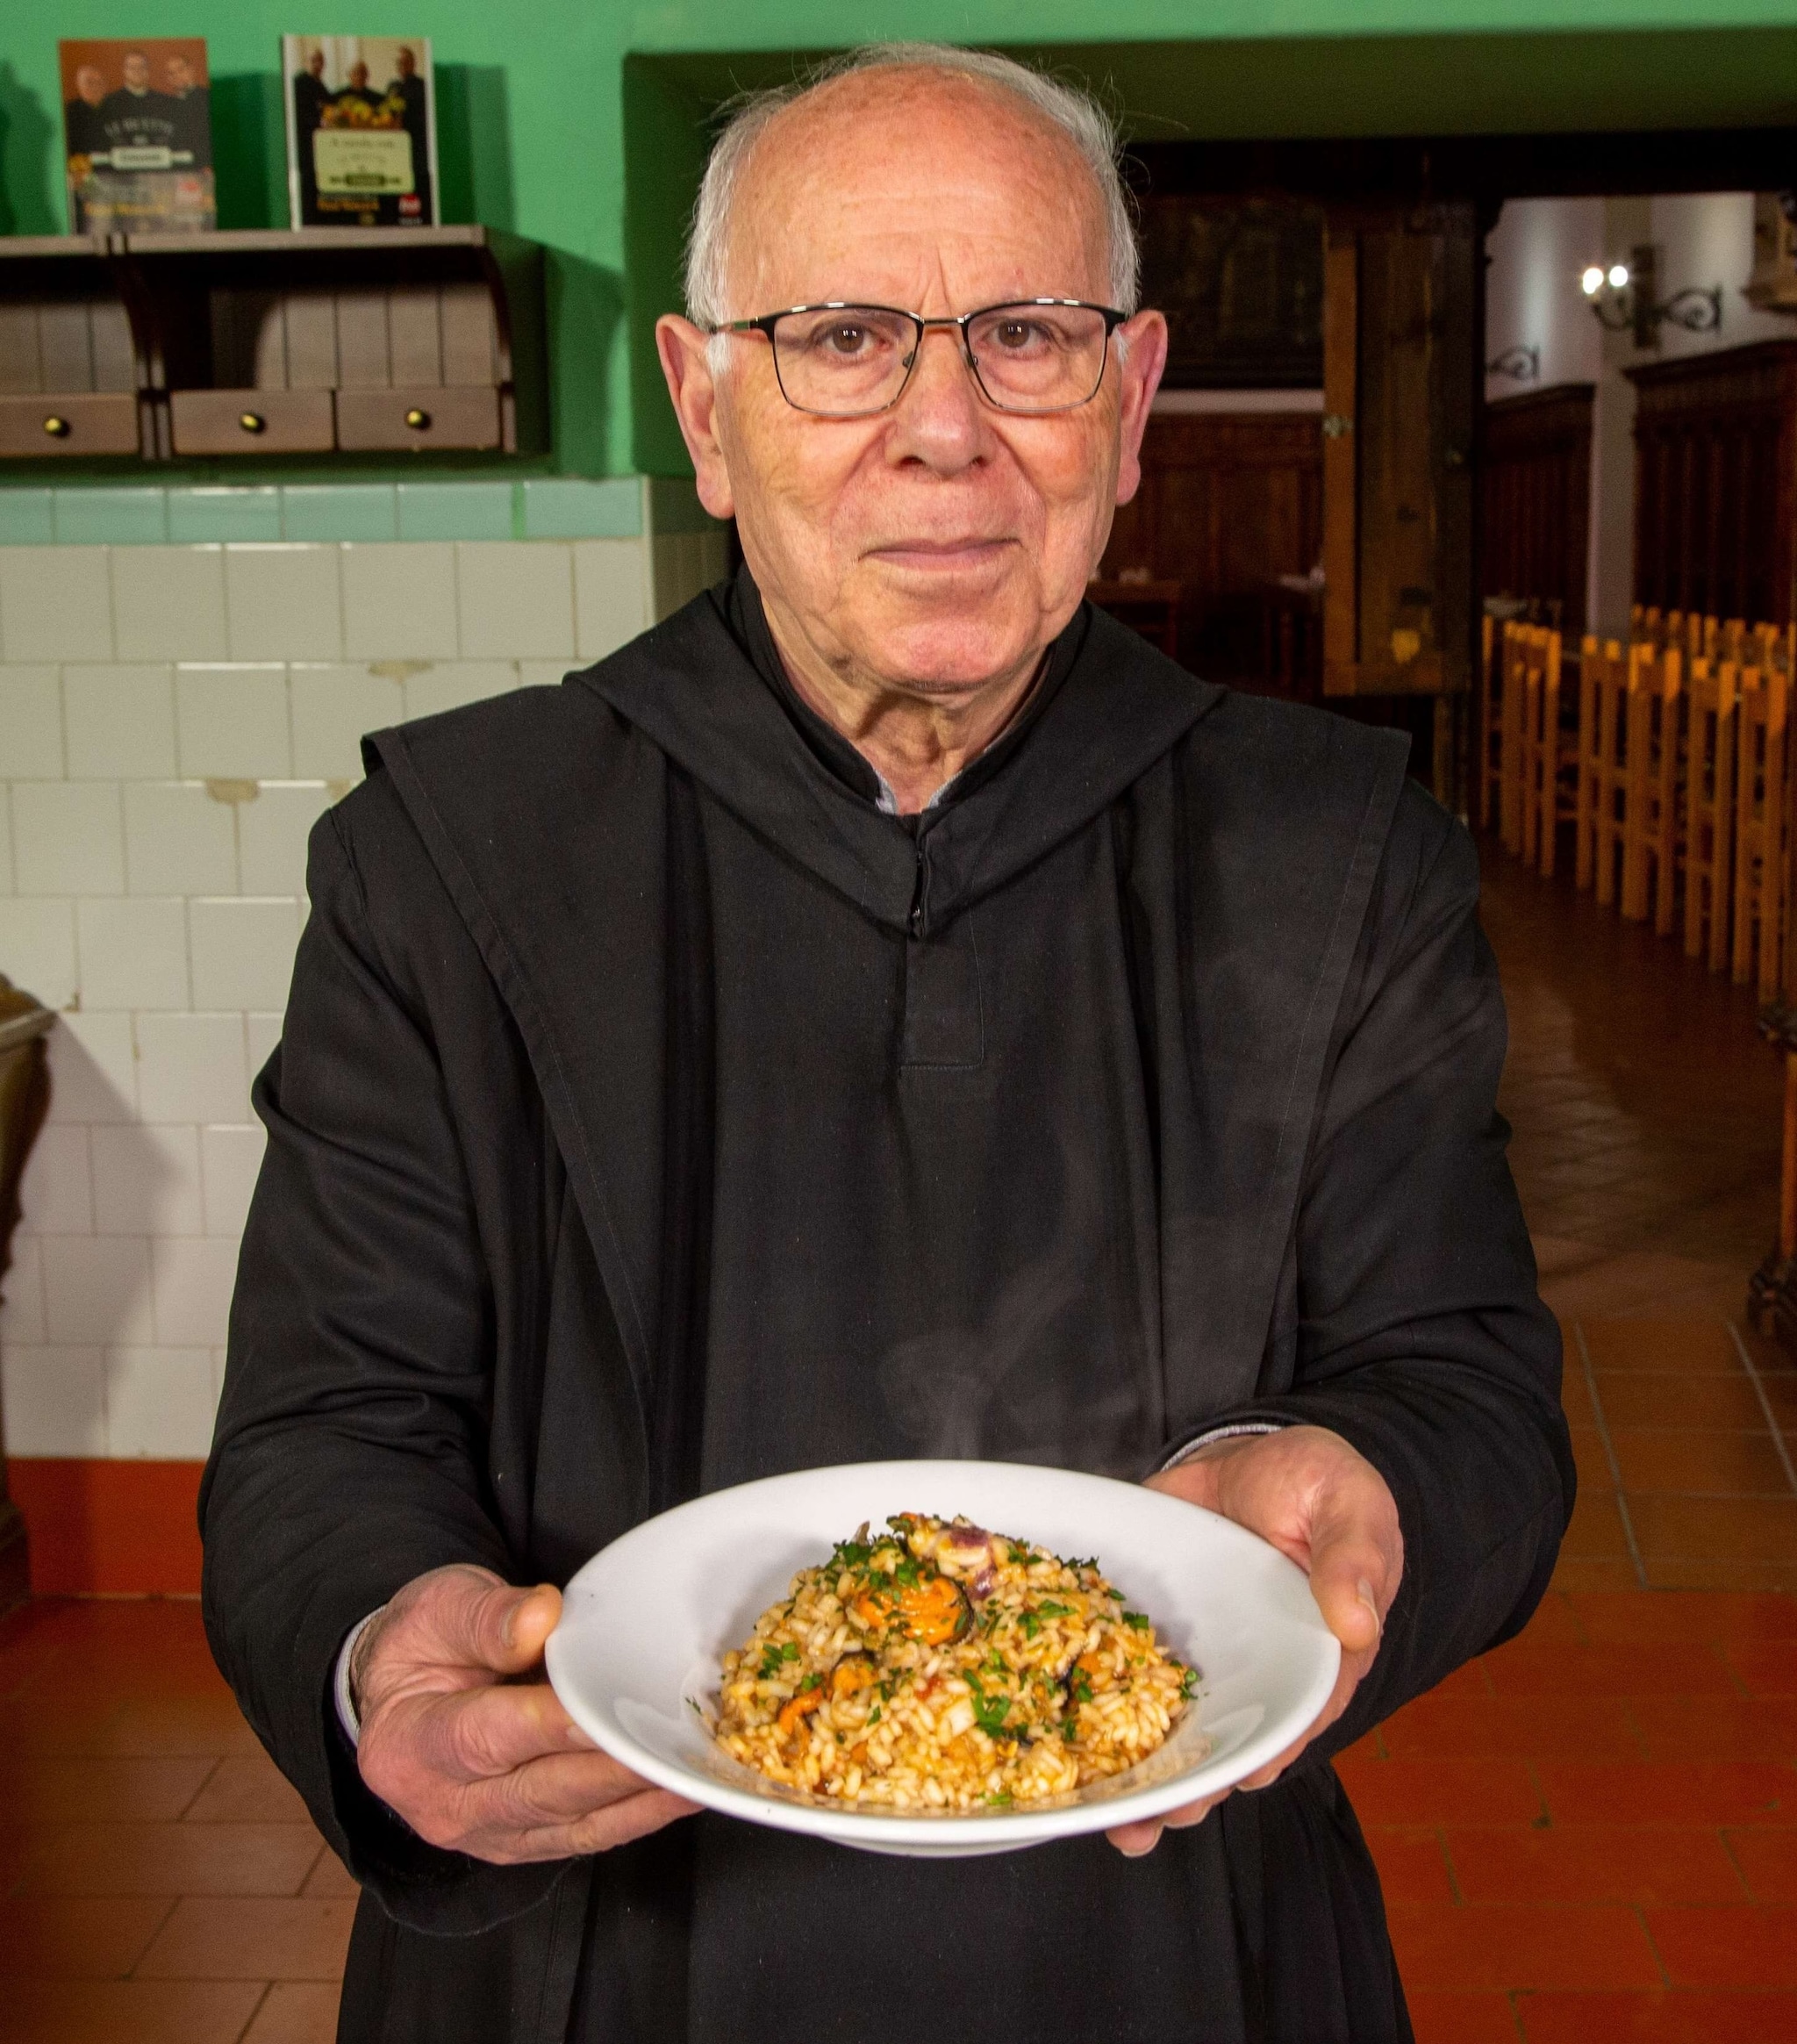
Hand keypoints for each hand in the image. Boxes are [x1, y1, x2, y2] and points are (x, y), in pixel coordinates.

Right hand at [352, 1563, 699, 1863]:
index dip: (548, 1726)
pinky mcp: (521, 1841)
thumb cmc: (423, 1644)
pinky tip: (677, 1791)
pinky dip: (636, 1816)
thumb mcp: (438, 1609)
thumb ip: (486, 1617)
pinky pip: (585, 1836)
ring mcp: (485, 1833)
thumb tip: (540, 1619)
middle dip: (610, 1770)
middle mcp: (444, 1804)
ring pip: (572, 1823)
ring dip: (636, 1799)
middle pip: (539, 1792)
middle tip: (670, 1745)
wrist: (401, 1691)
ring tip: (691, 1769)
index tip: (602, 1711)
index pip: (485, 1738)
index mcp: (409, 1743)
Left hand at [1107, 1425, 1402, 1857]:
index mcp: (1314, 1658)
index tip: (1236, 1780)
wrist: (1251, 1452)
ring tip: (1104, 1815)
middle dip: (1190, 1788)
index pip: (1293, 1719)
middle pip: (1225, 1744)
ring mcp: (1199, 1655)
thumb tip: (1355, 1624)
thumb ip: (1352, 1559)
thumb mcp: (1349, 1507)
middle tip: (1148, 1821)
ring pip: (1169, 1727)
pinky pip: (1119, 1669)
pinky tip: (1059, 1740)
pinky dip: (1088, 1704)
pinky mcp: (1150, 1627)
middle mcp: (1252, 1670)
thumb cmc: (1320, 1484)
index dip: (1262, 1752)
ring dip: (1138, 1774)